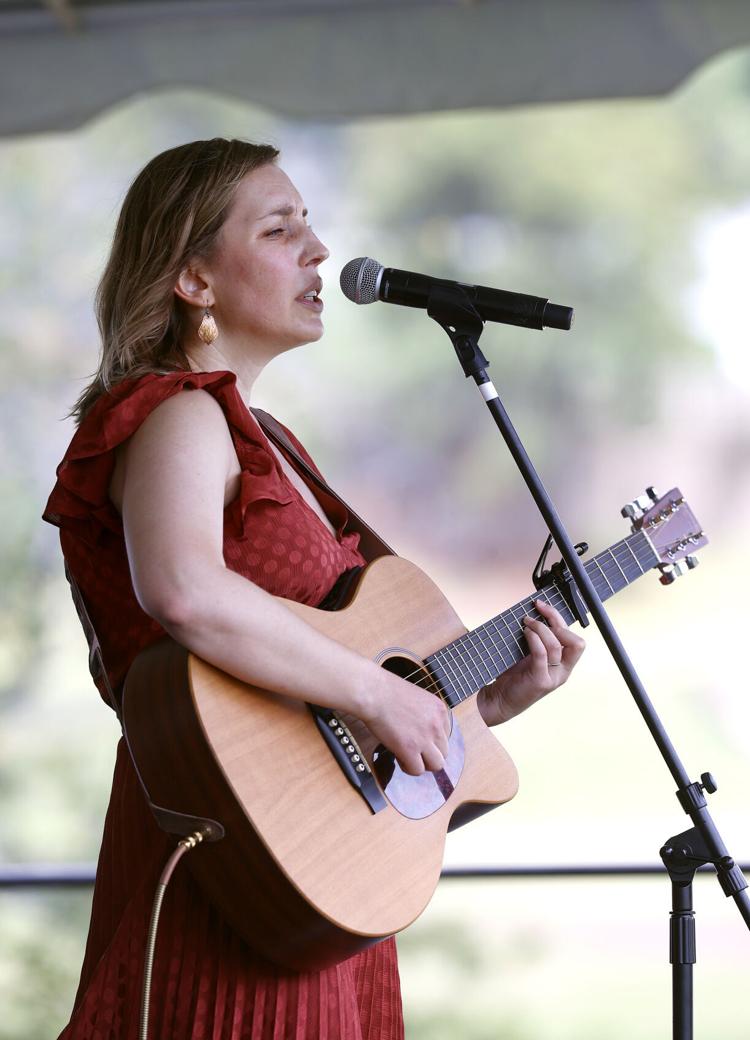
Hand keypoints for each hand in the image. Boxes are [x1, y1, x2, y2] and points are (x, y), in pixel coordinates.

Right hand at [362, 670, 451, 776]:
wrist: (374, 692)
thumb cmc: (387, 690)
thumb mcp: (417, 698)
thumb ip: (424, 714)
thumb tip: (421, 730)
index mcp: (440, 710)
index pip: (445, 735)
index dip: (431, 740)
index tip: (418, 738)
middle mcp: (437, 724)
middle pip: (444, 751)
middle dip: (429, 753)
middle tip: (413, 749)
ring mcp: (425, 738)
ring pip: (436, 765)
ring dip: (422, 763)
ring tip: (407, 755)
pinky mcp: (410, 749)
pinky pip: (417, 770)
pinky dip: (408, 767)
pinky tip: (398, 757)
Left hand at [477, 598, 584, 726]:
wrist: (499, 700)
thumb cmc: (514, 675)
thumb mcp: (530, 654)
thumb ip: (539, 640)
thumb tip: (534, 613)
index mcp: (564, 664)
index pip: (575, 639)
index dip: (561, 619)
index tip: (543, 607)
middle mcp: (563, 671)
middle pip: (575, 642)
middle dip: (556, 620)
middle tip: (538, 610)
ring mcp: (553, 677)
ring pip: (557, 645)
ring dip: (541, 628)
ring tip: (527, 622)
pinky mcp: (540, 681)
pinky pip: (542, 654)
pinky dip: (534, 639)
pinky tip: (525, 633)